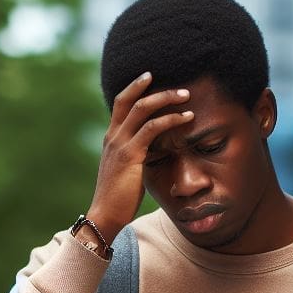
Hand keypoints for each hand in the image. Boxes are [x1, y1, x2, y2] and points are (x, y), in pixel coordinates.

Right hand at [86, 72, 194, 241]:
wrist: (106, 215)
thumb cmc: (119, 199)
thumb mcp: (127, 172)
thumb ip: (137, 156)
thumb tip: (154, 152)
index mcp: (111, 139)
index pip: (121, 104)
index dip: (135, 88)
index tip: (151, 77)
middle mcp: (113, 136)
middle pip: (129, 98)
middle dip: (152, 86)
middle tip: (176, 84)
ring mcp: (120, 144)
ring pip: (142, 108)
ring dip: (166, 99)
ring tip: (186, 96)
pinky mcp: (130, 155)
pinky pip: (152, 128)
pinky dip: (170, 119)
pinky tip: (186, 118)